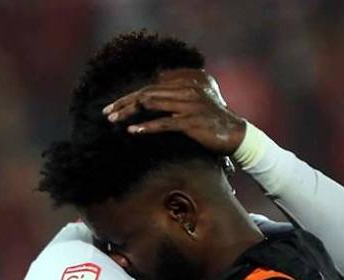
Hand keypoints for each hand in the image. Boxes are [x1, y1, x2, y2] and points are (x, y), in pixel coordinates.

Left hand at [103, 68, 245, 154]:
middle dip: (124, 102)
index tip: (113, 105)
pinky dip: (147, 127)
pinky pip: (164, 123)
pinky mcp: (191, 122)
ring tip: (113, 119)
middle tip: (106, 112)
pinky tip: (133, 131)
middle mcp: (186, 90)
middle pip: (147, 93)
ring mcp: (189, 105)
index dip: (130, 96)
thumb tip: (157, 88)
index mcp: (186, 82)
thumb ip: (179, 93)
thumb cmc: (214, 120)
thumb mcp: (198, 100)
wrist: (237, 134)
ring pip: (152, 105)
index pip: (151, 87)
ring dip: (129, 112)